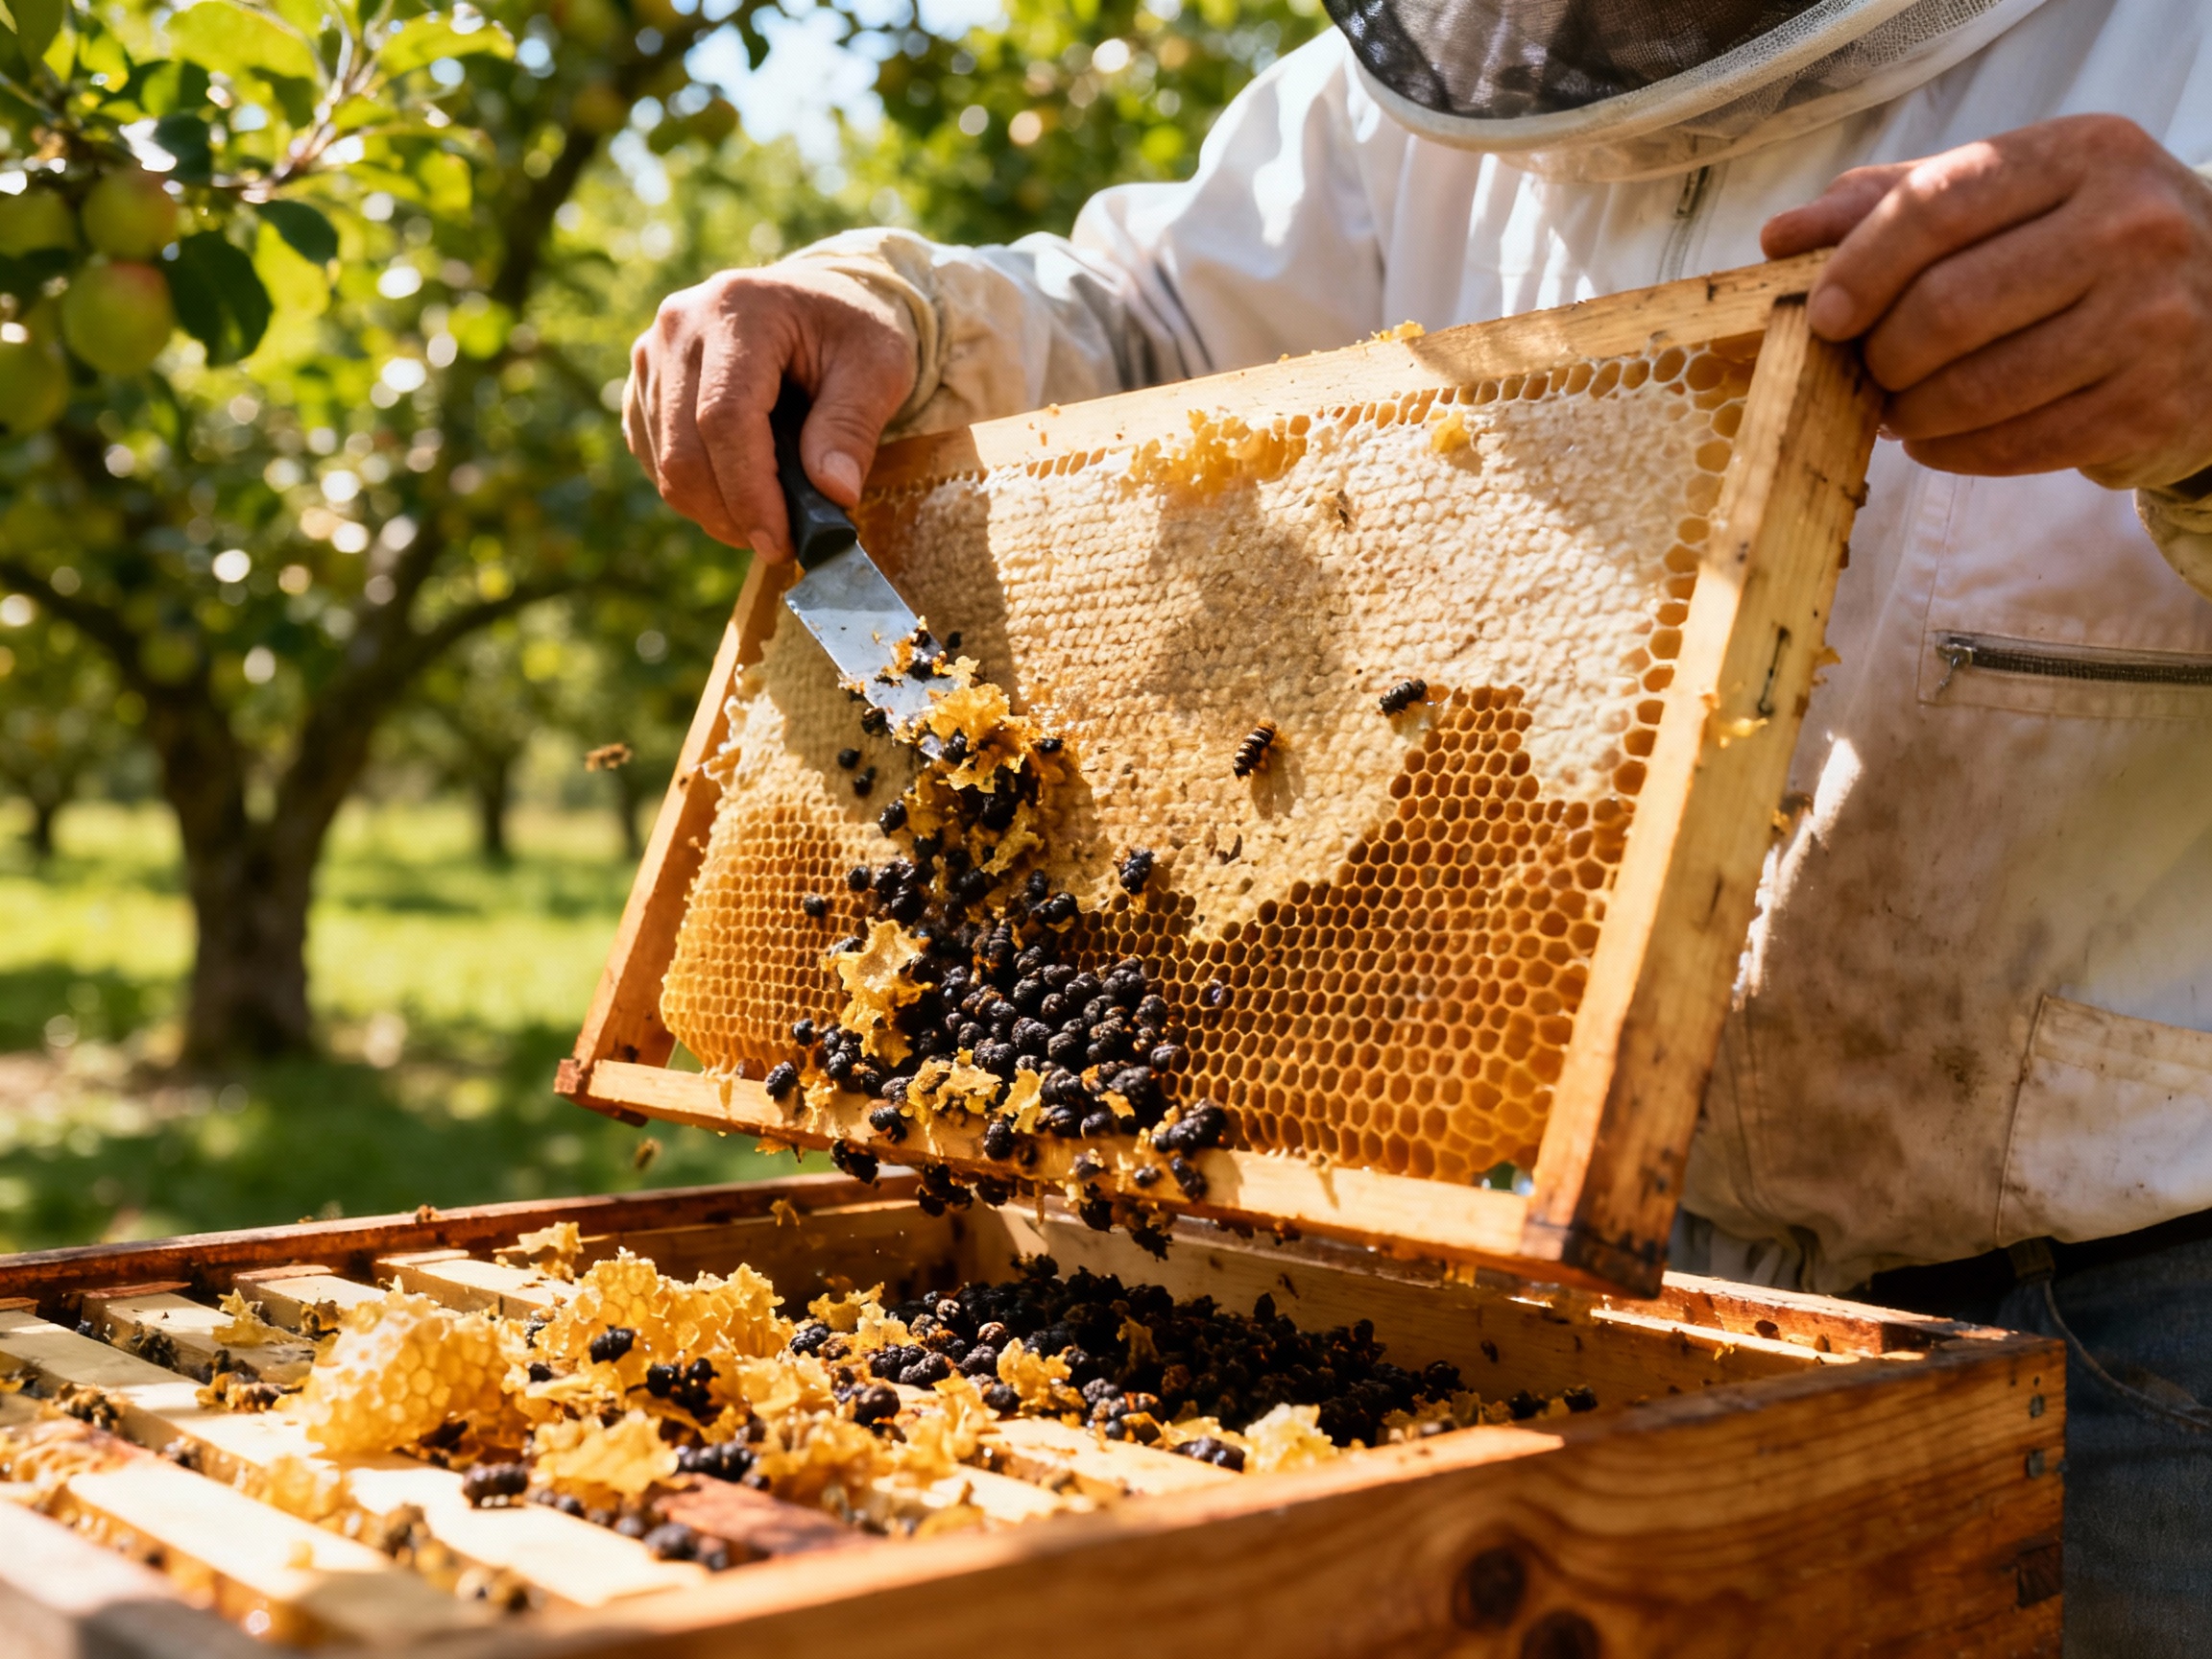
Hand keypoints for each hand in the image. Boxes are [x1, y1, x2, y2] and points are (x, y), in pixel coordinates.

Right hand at [625, 265, 917, 557]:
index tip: (781, 542)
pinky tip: (741, 491)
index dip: (749, 492)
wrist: (817, 302)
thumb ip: (854, 426)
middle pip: (685, 449)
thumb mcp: (879, 366)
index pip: (725, 418)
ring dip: (716, 510)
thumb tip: (834, 493)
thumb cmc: (852, 332)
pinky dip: (697, 492)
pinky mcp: (643, 386)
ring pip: (665, 463)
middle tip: (782, 545)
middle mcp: (679, 326)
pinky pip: (655, 459)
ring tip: (771, 517)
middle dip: (732, 514)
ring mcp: (652, 355)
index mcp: (738, 309)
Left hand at [1762, 115, 2211, 490]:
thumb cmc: (2084, 245)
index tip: (1821, 315)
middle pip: (1948, 308)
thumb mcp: (2010, 197)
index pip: (1939, 206)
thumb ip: (1894, 204)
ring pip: (1975, 389)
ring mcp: (2149, 320)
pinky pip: (2012, 446)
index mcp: (2083, 155)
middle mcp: (2129, 228)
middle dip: (1882, 354)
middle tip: (1865, 369)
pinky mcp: (2149, 405)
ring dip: (1908, 412)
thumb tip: (1780, 237)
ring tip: (1896, 405)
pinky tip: (1937, 437)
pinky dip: (1951, 452)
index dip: (1860, 267)